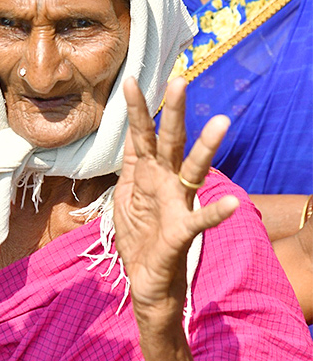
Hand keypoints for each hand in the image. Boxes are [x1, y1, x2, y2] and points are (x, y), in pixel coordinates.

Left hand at [113, 77, 237, 321]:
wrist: (147, 281)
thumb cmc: (140, 236)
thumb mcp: (128, 195)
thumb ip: (132, 164)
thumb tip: (132, 133)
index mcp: (148, 174)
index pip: (142, 135)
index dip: (135, 110)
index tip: (129, 80)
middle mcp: (166, 184)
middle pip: (170, 143)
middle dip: (173, 113)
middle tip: (179, 80)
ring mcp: (176, 206)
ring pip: (193, 172)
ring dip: (207, 149)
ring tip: (221, 123)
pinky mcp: (181, 233)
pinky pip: (200, 221)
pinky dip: (215, 213)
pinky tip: (231, 203)